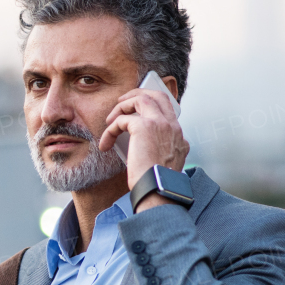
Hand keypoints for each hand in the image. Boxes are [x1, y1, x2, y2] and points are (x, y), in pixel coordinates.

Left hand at [97, 88, 188, 210]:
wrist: (158, 190)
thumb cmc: (158, 183)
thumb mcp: (166, 164)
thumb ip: (163, 150)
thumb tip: (147, 148)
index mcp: (178, 135)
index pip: (168, 110)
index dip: (151, 107)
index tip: (136, 113)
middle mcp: (172, 126)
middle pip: (158, 96)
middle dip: (138, 94)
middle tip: (122, 102)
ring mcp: (160, 123)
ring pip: (141, 99)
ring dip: (122, 107)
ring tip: (110, 120)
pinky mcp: (144, 127)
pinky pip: (122, 119)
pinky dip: (111, 130)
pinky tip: (105, 144)